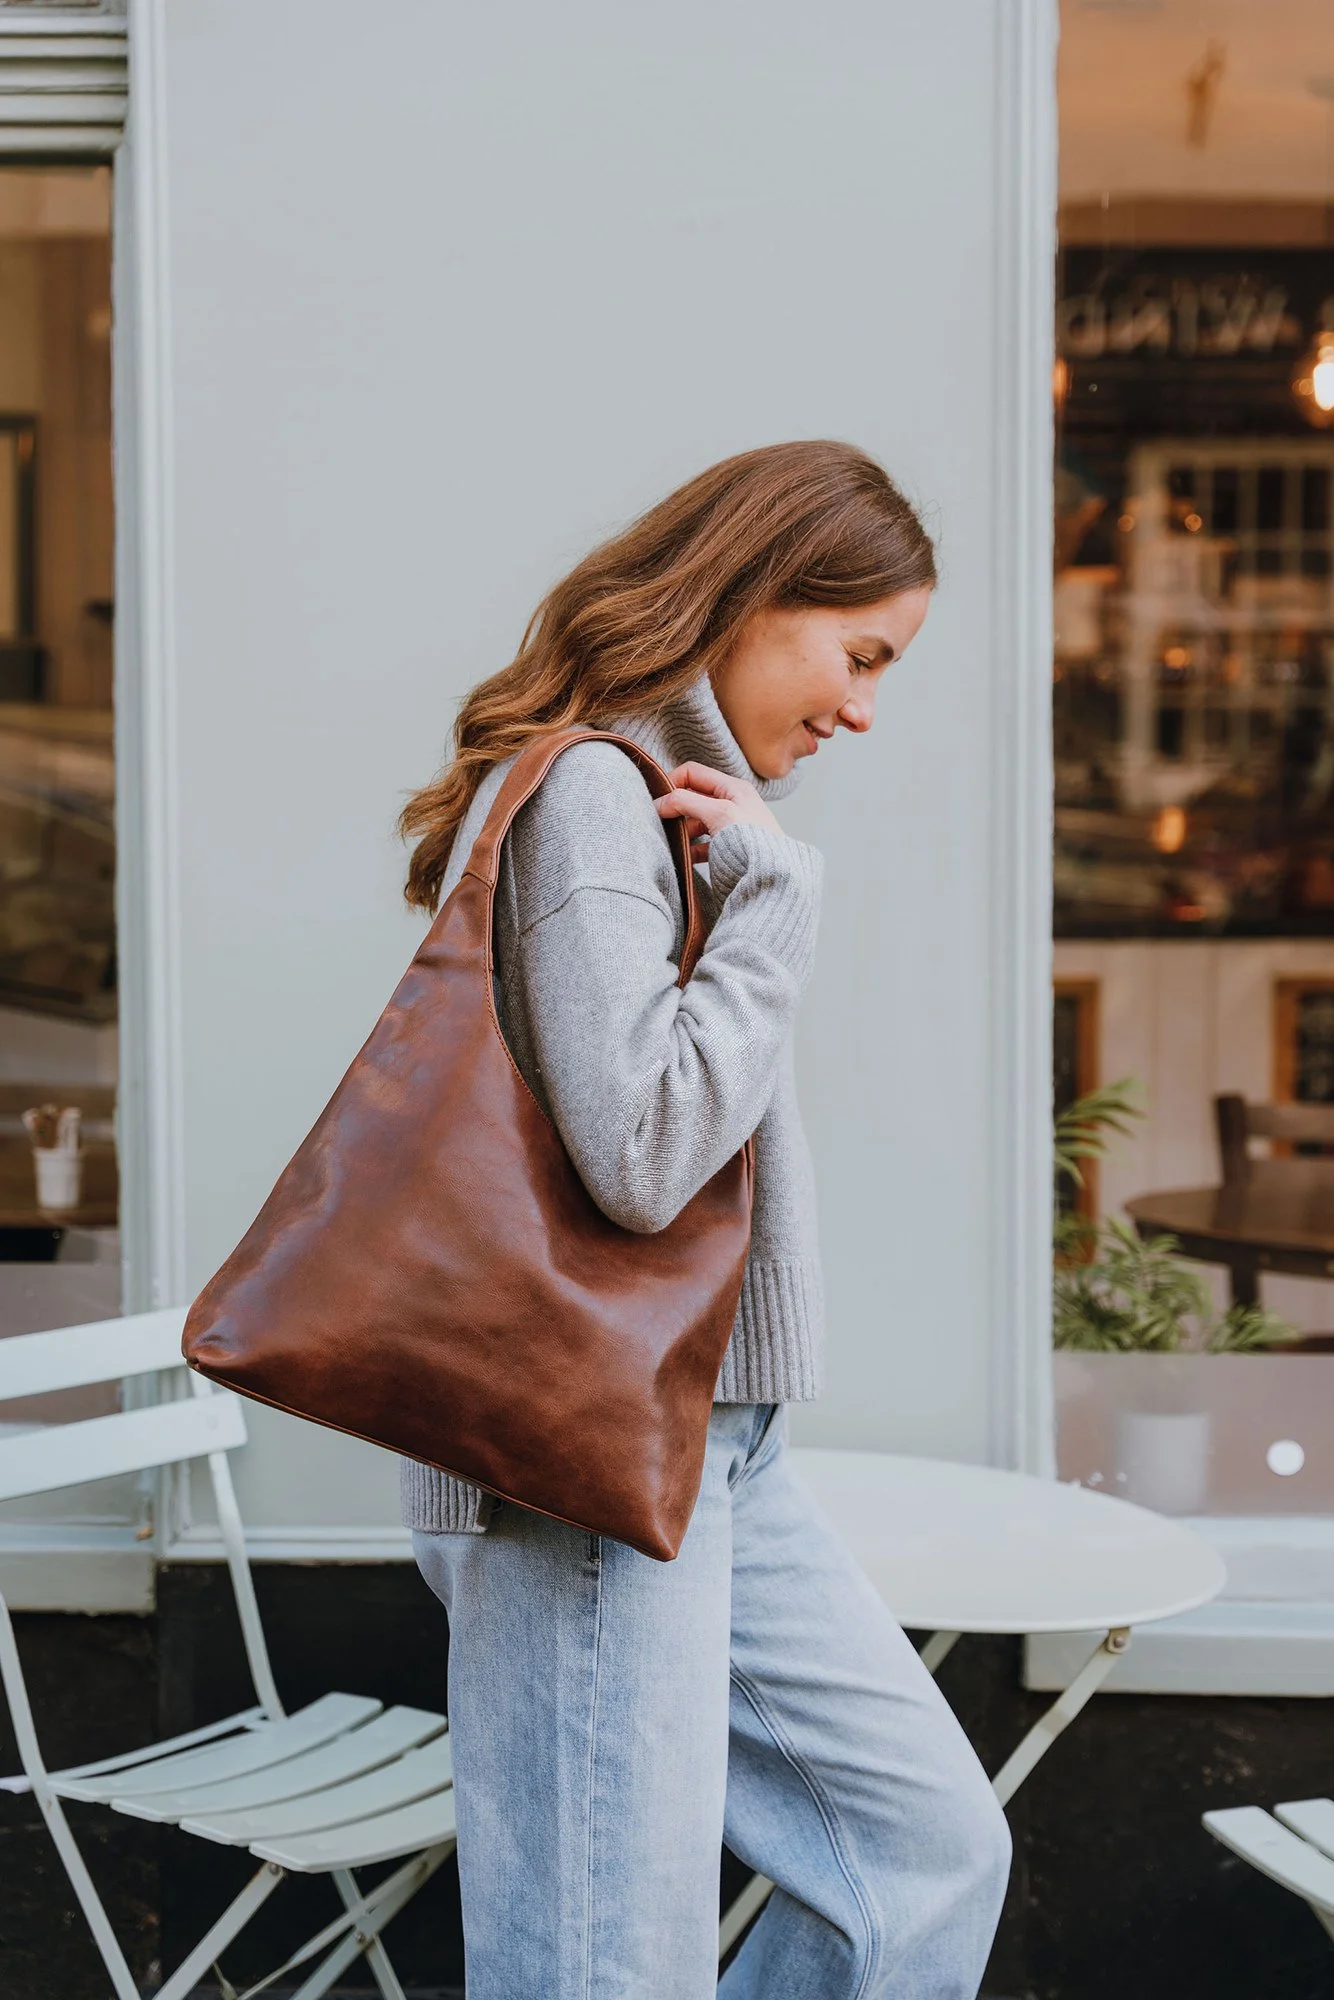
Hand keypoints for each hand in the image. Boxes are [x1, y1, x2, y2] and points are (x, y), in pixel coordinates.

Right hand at [654, 762, 782, 862]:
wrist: (773, 879)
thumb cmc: (753, 842)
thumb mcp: (718, 813)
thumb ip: (686, 802)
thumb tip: (660, 802)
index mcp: (733, 788)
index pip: (693, 773)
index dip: (672, 782)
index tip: (657, 801)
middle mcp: (732, 803)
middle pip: (692, 797)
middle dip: (674, 808)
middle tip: (659, 822)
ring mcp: (730, 826)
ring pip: (695, 821)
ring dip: (681, 829)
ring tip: (670, 841)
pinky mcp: (728, 848)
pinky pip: (702, 843)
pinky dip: (690, 848)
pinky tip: (684, 856)